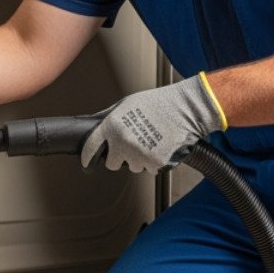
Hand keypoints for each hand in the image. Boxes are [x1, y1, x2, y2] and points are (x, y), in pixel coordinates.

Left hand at [81, 74, 225, 173]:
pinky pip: (150, 169)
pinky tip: (160, 146)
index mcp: (113, 126)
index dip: (88, 157)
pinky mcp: (155, 163)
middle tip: (131, 146)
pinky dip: (154, 161)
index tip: (87, 162)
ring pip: (132, 167)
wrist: (186, 109)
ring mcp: (139, 154)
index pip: (90, 148)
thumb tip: (93, 124)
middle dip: (119, 157)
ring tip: (150, 141)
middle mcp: (123, 142)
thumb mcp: (127, 103)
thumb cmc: (159, 103)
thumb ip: (108, 116)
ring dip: (139, 159)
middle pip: (112, 164)